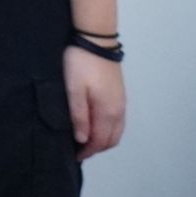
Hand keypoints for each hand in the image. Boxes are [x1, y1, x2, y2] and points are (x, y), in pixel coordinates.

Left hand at [63, 44, 124, 159]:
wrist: (96, 40)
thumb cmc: (81, 64)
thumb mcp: (74, 89)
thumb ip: (79, 115)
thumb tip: (82, 139)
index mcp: (107, 112)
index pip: (100, 141)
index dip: (88, 151)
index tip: (74, 155)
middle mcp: (119, 110)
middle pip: (111, 140)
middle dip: (96, 148)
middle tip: (79, 150)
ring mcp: (121, 102)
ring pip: (116, 131)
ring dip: (103, 139)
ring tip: (85, 140)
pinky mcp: (119, 95)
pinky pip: (118, 121)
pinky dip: (108, 129)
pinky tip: (95, 124)